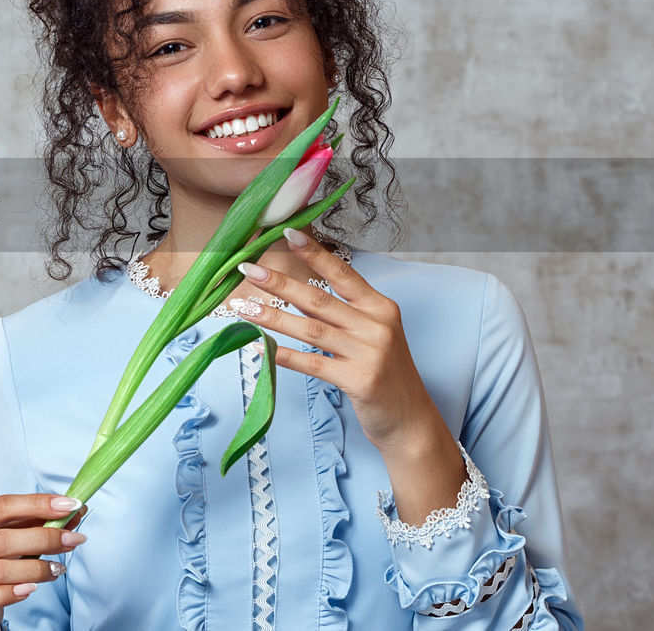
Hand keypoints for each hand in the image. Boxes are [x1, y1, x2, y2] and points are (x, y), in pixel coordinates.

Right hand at [0, 493, 86, 630]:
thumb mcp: (0, 538)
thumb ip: (30, 523)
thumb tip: (73, 512)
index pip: (1, 506)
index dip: (37, 503)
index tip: (70, 504)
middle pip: (4, 539)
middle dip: (45, 537)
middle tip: (74, 539)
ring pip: (3, 569)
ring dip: (39, 567)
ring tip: (59, 568)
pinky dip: (19, 591)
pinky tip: (34, 587)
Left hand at [231, 230, 439, 453]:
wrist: (410, 420)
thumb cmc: (384, 374)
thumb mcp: (372, 335)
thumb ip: (341, 314)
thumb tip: (296, 292)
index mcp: (381, 307)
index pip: (343, 273)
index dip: (315, 253)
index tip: (288, 233)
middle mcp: (377, 326)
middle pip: (319, 298)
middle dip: (280, 282)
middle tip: (248, 268)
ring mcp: (370, 353)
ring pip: (311, 329)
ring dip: (272, 317)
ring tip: (242, 308)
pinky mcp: (359, 380)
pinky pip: (314, 363)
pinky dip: (285, 355)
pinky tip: (262, 347)